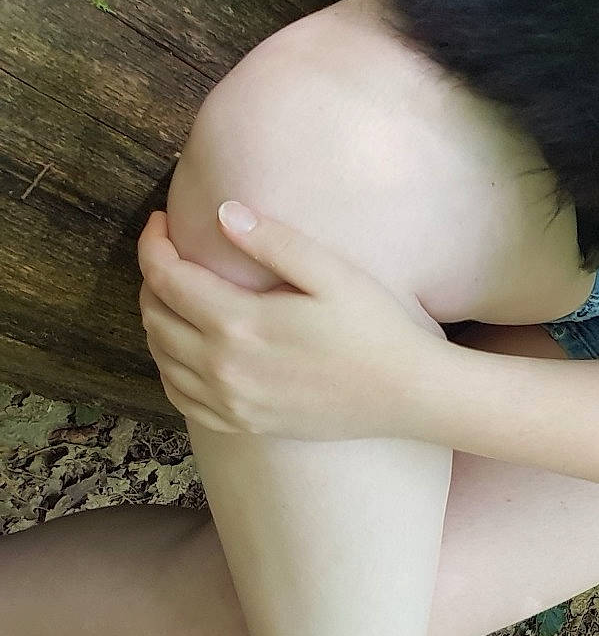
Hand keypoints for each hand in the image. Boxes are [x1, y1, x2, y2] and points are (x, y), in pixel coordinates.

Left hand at [137, 203, 445, 439]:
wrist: (407, 394)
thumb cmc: (377, 329)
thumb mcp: (332, 274)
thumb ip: (274, 242)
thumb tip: (223, 212)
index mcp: (238, 323)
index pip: (166, 277)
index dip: (154, 244)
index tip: (162, 222)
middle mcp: (222, 367)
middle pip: (155, 316)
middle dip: (153, 278)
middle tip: (171, 254)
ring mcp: (230, 401)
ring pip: (160, 358)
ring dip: (157, 321)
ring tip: (176, 295)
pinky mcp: (242, 423)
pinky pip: (180, 397)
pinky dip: (168, 368)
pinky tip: (184, 352)